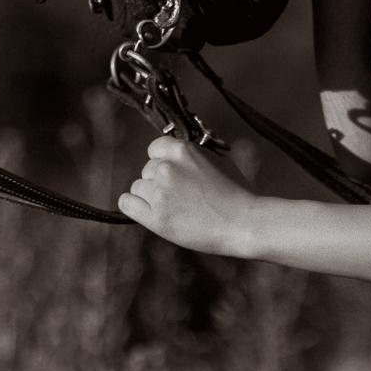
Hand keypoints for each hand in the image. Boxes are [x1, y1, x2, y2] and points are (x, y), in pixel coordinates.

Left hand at [119, 133, 258, 256]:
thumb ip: (193, 154)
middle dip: (159, 181)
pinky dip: (135, 206)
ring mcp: (159, 193)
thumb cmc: (236, 192)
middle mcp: (167, 168)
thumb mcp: (218, 160)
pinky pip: (127, 203)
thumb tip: (176, 150)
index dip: (163, 160)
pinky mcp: (155, 217)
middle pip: (147, 170)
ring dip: (150, 195)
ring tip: (173, 207)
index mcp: (182, 150)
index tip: (173, 173)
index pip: (155, 148)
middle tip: (180, 195)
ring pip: (138, 187)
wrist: (243, 223)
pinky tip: (148, 212)